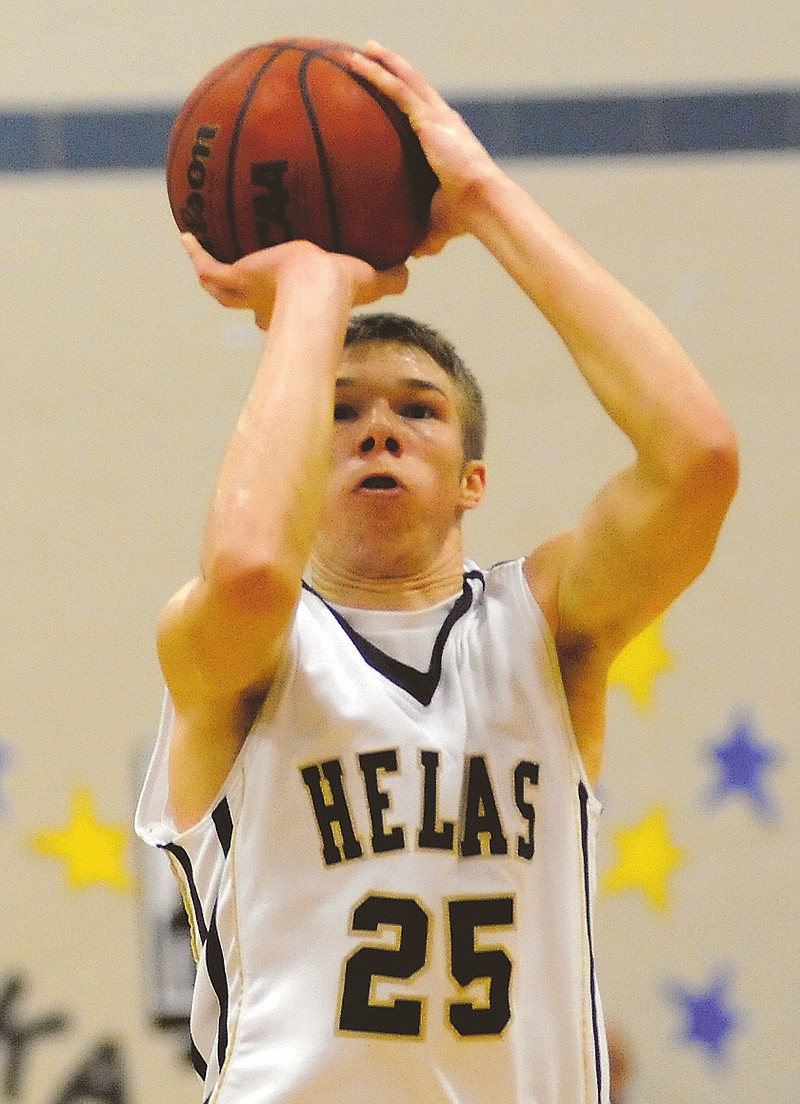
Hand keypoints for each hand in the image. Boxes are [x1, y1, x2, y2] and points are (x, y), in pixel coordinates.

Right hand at [180, 235, 408, 327]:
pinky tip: (185, 232)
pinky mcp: (234, 277)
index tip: (283, 295)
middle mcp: (266, 305)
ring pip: (220, 288)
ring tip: (201, 252)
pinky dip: (194, 252)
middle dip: (244, 296)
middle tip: (240, 278)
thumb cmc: (343, 293)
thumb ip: (389, 278)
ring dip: (211, 274)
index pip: (285, 310)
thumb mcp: (370, 279)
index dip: (283, 307)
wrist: (316, 290)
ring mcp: (247, 292)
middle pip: (248, 303)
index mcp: (294, 308)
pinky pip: (206, 265)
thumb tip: (411, 274)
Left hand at [349, 43, 498, 254]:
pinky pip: (398, 89)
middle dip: (394, 69)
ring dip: (383, 62)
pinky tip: (360, 62)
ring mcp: (437, 117)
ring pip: (405, 80)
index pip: (422, 113)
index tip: (390, 89)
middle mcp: (443, 122)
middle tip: (371, 56)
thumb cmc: (464, 217)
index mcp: (446, 141)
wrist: (480, 205)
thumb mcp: (438, 225)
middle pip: (413, 87)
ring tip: (361, 48)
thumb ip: (425, 234)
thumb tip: (414, 254)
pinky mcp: (430, 118)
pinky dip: (379, 74)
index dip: (406, 99)